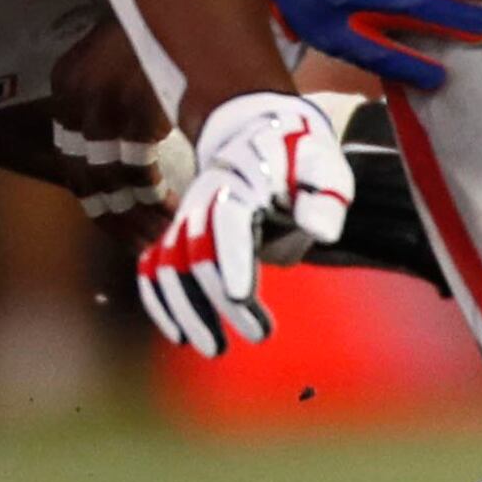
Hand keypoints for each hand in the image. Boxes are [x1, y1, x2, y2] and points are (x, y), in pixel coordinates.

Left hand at [46, 19, 176, 221]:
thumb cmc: (162, 28)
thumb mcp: (124, 63)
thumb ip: (114, 106)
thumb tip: (125, 165)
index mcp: (68, 83)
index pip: (70, 159)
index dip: (94, 199)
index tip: (119, 222)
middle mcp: (77, 95)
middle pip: (83, 177)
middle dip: (112, 217)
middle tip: (141, 242)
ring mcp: (105, 105)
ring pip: (109, 181)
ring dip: (135, 215)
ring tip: (159, 235)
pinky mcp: (138, 112)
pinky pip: (138, 173)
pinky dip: (152, 199)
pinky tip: (171, 211)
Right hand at [137, 88, 351, 354]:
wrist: (258, 132)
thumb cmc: (300, 157)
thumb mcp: (326, 167)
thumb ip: (326, 195)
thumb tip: (323, 230)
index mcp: (242, 181)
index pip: (229, 219)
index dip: (232, 258)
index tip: (242, 297)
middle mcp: (204, 199)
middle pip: (197, 251)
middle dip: (220, 298)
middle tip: (258, 335)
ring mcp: (187, 216)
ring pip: (168, 265)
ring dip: (186, 310)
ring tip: (214, 349)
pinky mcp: (179, 233)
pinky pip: (154, 267)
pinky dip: (159, 301)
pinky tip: (177, 337)